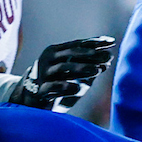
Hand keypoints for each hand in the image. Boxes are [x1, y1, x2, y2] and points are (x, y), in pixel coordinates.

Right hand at [0, 36, 115, 109]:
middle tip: (107, 57)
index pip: (78, 44)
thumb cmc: (56, 83)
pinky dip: (65, 87)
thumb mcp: (73, 73)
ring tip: (97, 71)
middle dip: (91, 54)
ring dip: (81, 68)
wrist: (30, 99)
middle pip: (71, 53)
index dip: (95, 42)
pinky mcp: (39, 90)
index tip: (112, 41)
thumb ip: (89, 65)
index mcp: (56, 51)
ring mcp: (43, 73)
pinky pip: (53, 87)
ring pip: (63, 68)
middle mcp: (48, 59)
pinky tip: (78, 89)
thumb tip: (108, 58)